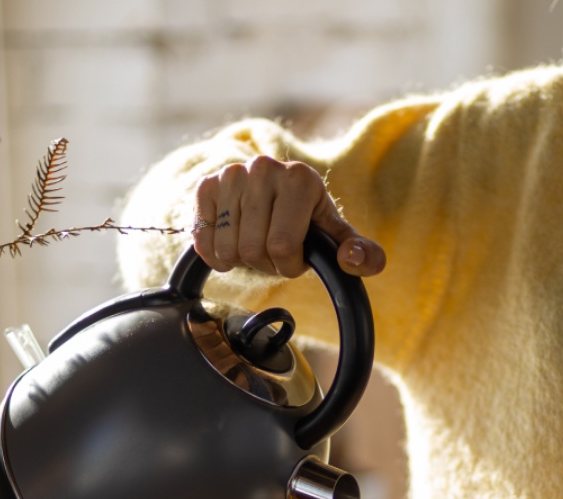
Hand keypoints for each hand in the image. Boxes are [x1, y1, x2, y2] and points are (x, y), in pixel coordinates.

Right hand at [193, 156, 385, 278]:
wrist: (271, 195)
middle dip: (264, 265)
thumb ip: (359, 252)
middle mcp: (264, 168)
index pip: (282, 246)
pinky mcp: (207, 184)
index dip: (288, 266)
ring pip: (227, 249)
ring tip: (253, 245)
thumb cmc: (305, 220)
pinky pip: (203, 239)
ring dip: (240, 261)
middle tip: (272, 254)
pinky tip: (229, 245)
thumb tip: (358, 260)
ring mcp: (232, 174)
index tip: (294, 257)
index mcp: (301, 179)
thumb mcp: (334, 235)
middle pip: (252, 250)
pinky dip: (215, 255)